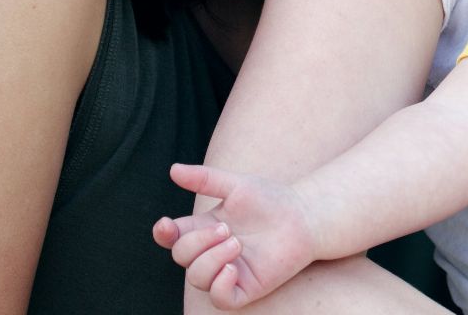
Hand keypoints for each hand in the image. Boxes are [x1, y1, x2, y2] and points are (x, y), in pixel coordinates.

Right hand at [153, 163, 316, 308]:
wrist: (304, 216)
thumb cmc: (271, 200)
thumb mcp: (238, 185)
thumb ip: (205, 178)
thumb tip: (173, 169)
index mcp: (203, 229)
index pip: (171, 237)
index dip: (163, 233)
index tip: (166, 224)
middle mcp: (210, 252)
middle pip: (181, 256)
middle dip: (198, 242)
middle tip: (226, 228)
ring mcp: (226, 272)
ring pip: (197, 279)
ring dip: (211, 259)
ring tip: (237, 243)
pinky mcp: (245, 288)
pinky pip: (220, 298)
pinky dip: (220, 285)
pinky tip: (233, 268)